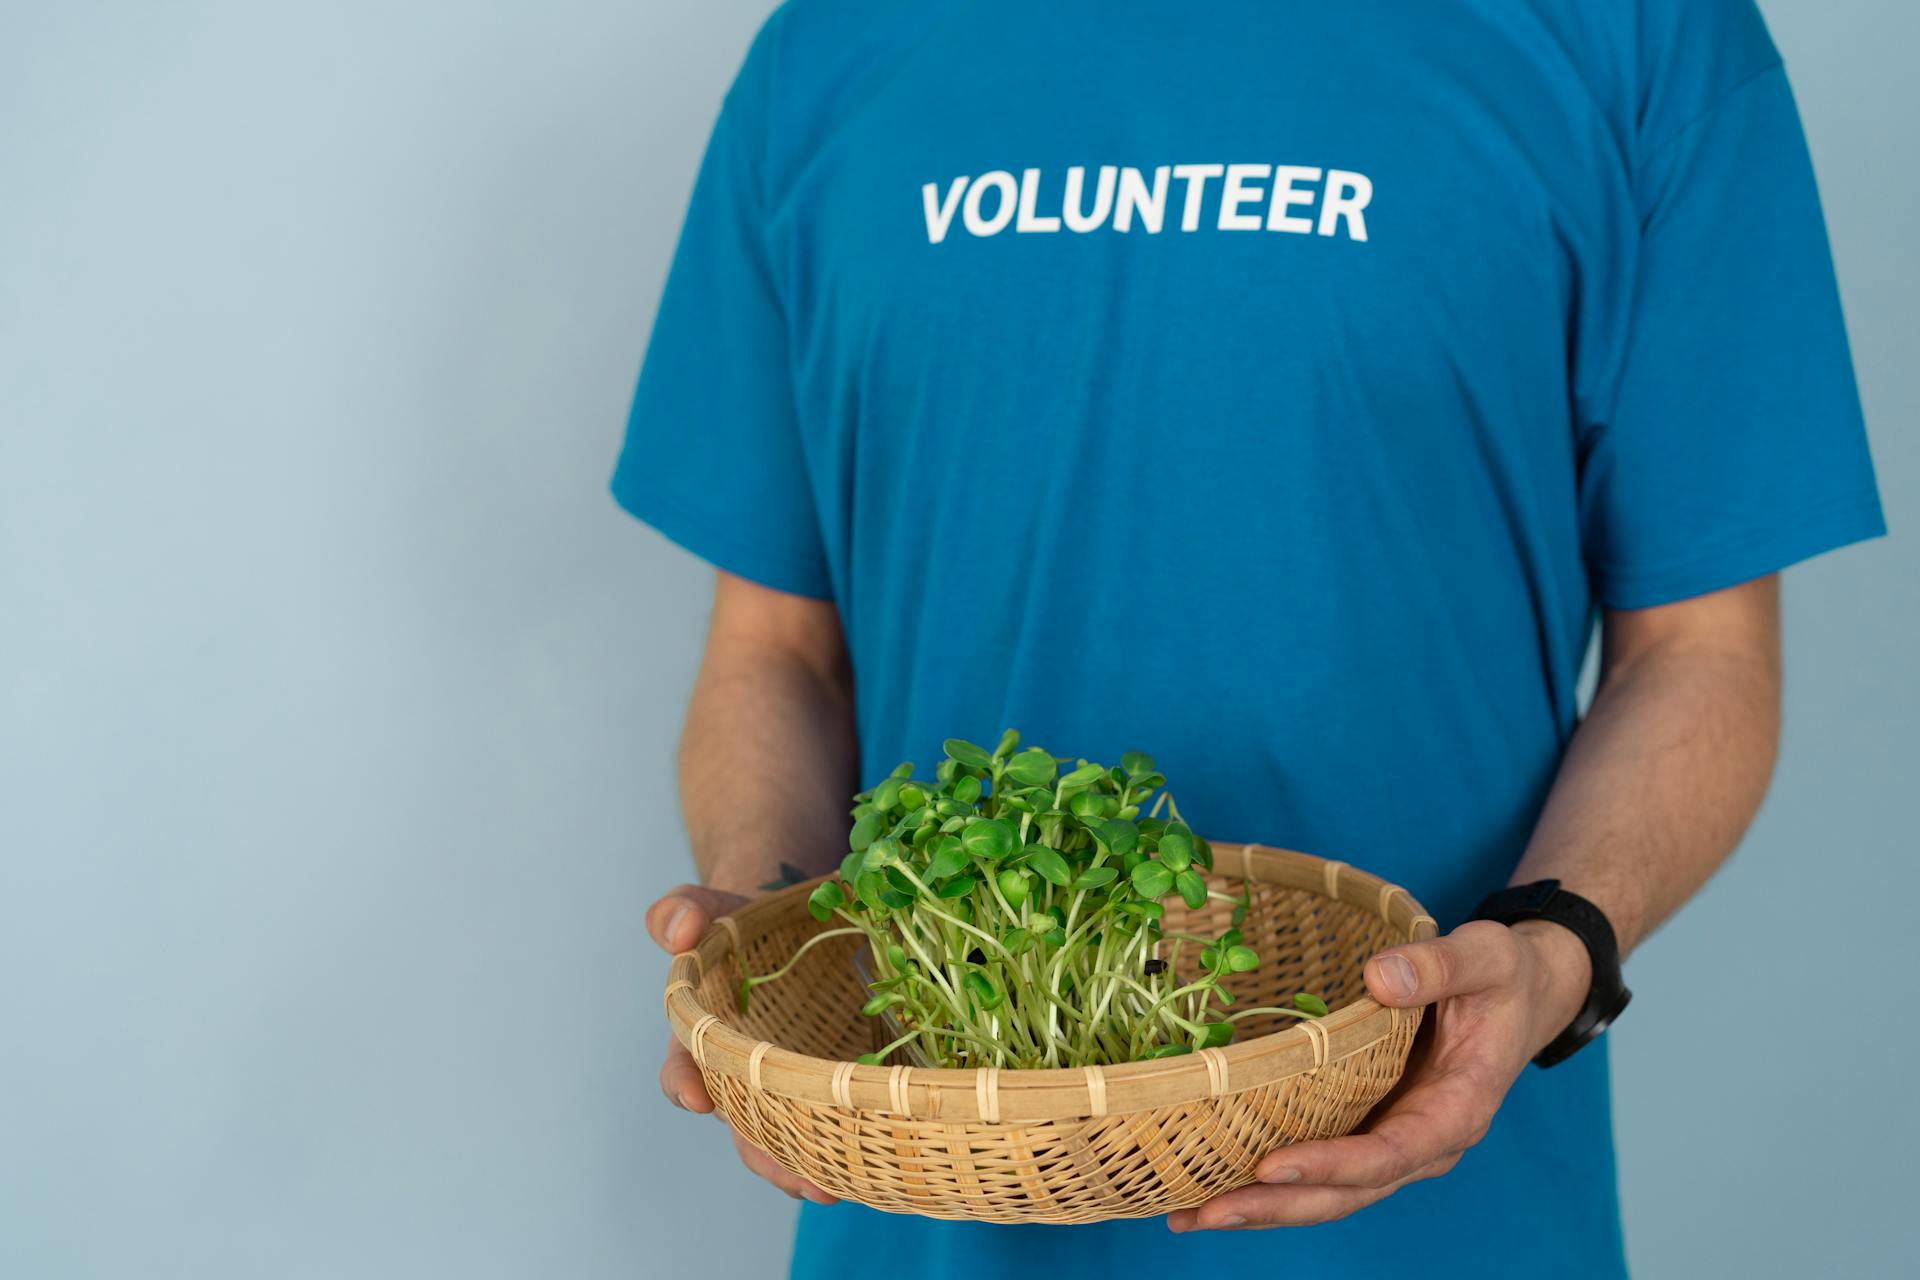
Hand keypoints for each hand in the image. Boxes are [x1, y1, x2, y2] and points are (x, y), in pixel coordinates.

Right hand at [648, 883, 838, 1205]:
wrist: (797, 922)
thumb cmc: (746, 924)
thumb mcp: (713, 908)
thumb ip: (683, 910)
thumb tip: (678, 931)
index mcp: (705, 1037)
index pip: (684, 1068)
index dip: (686, 1084)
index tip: (697, 1097)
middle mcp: (745, 1074)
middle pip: (745, 1125)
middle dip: (767, 1155)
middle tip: (796, 1179)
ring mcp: (791, 1083)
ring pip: (792, 1136)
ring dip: (810, 1165)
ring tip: (835, 1189)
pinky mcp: (834, 1081)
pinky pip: (837, 1119)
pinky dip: (852, 1144)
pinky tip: (877, 1164)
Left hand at [1168, 918, 1589, 1231]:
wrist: (1517, 991)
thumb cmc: (1503, 974)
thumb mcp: (1485, 957)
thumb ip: (1439, 966)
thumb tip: (1380, 977)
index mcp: (1457, 1111)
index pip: (1391, 1154)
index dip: (1332, 1166)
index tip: (1271, 1166)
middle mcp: (1422, 1142)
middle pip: (1347, 1192)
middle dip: (1276, 1206)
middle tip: (1203, 1213)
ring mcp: (1392, 1138)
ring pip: (1327, 1192)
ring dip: (1261, 1206)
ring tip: (1187, 1214)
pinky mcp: (1367, 1124)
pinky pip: (1318, 1164)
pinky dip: (1268, 1179)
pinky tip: (1212, 1179)